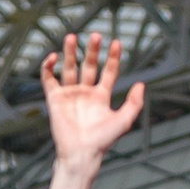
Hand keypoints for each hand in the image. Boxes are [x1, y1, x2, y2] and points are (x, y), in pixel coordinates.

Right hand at [40, 32, 145, 164]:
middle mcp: (85, 93)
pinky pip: (49, 79)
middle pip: (88, 65)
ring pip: (69, 68)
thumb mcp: (124, 121)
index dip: (113, 57)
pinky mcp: (54, 99)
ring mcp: (69, 95)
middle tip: (95, 35)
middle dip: (91, 50)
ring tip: (71, 36)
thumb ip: (134, 103)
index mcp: (101, 97)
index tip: (116, 43)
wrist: (81, 153)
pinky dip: (48, 67)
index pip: (108, 71)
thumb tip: (141, 84)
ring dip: (70, 52)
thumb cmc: (102, 141)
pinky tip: (53, 57)